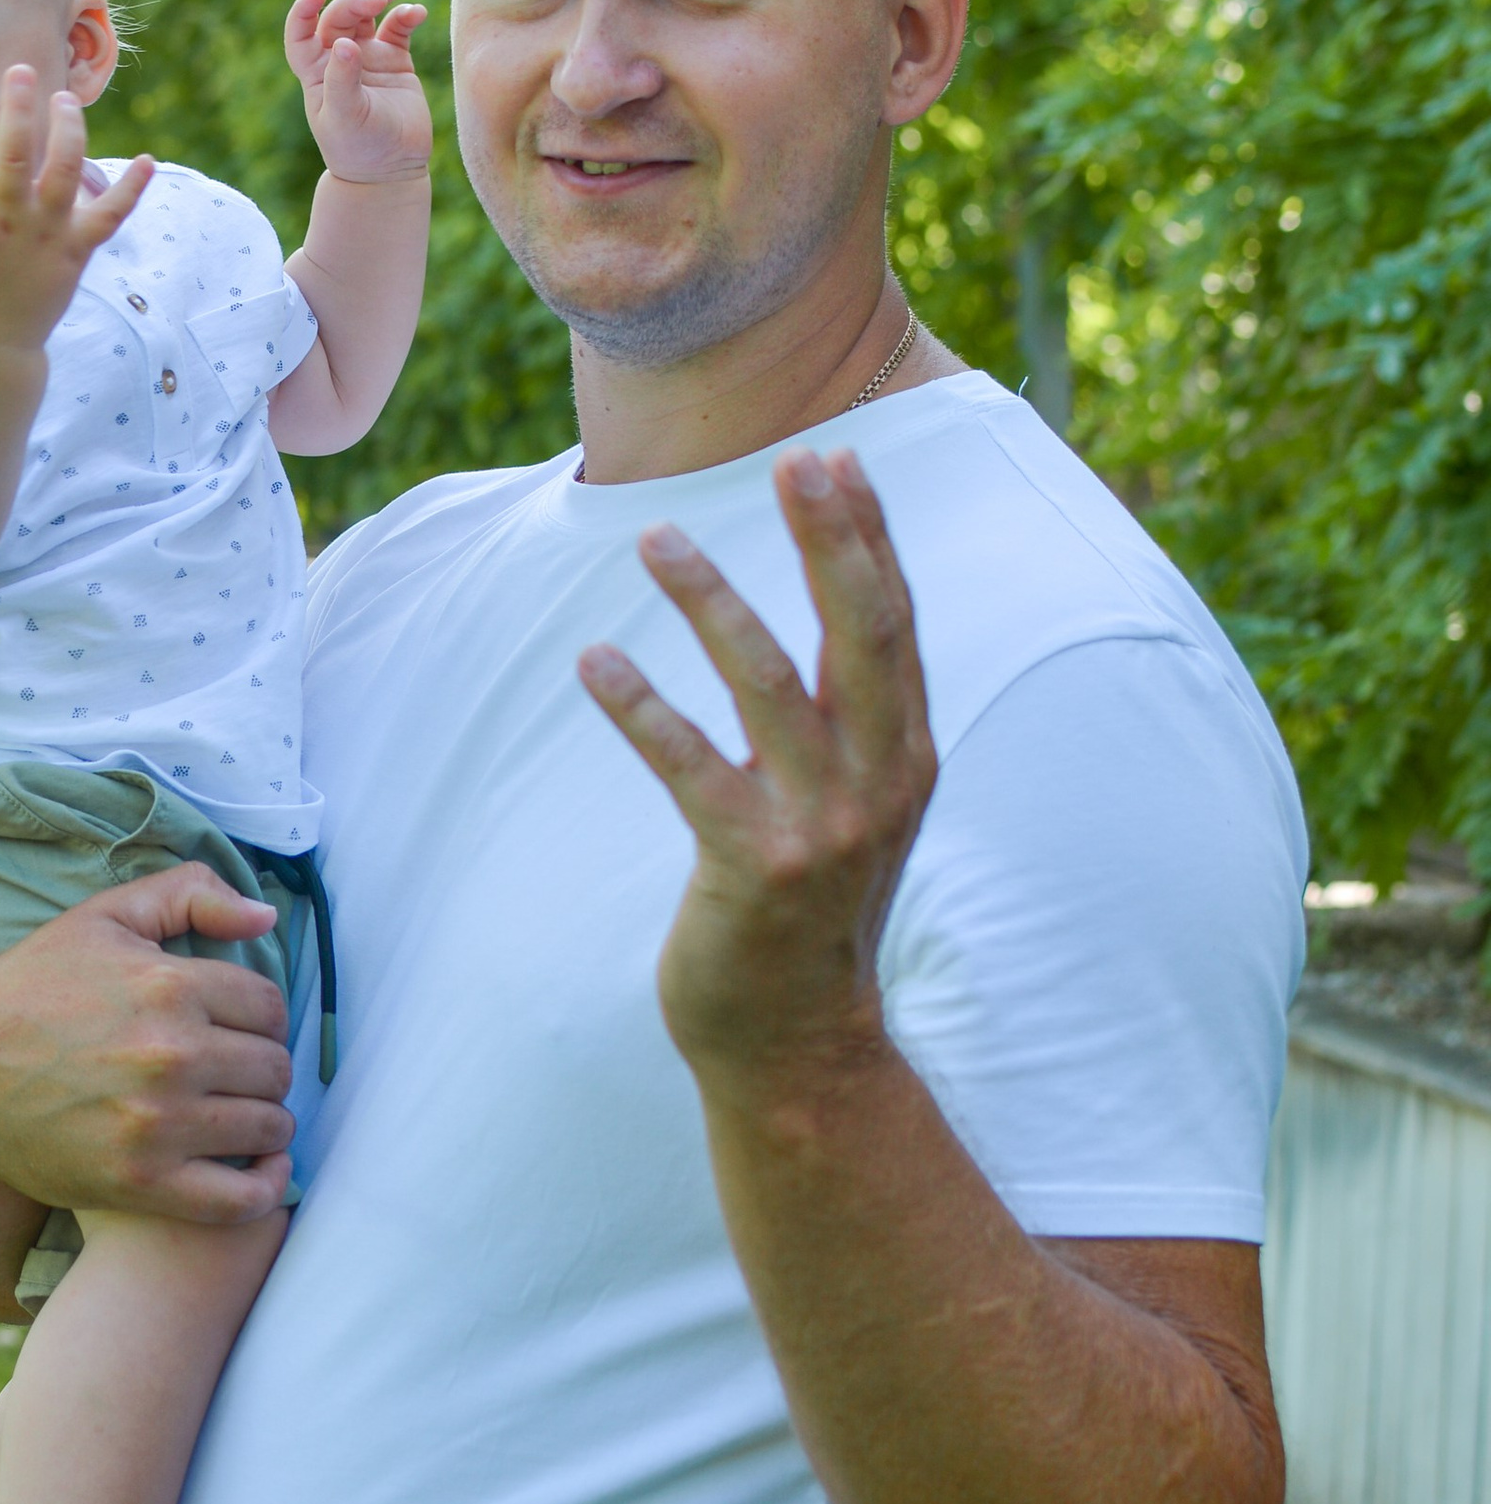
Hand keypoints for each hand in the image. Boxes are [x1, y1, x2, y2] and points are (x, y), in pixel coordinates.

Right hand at [0, 66, 152, 352]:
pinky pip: (110, 215)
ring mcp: (45, 233)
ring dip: (69, 128)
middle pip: (14, 150)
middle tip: (22, 72)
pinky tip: (149, 159)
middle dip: (18, 105)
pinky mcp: (76, 250)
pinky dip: (132, 188)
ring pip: (64, 168)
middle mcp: (7, 218)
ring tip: (64, 101)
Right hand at [0, 865, 295, 1232]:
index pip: (270, 1007)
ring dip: (266, 1123)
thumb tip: (266, 914)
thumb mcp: (102, 918)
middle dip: (263, 1069)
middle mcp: (171, 1054)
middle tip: (237, 1076)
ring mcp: (157, 1124)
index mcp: (169, 985)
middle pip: (275, 1068)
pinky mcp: (141, 1183)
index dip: (261, 1018)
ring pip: (268, 1127)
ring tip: (240, 1115)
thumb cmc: (29, 990)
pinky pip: (242, 1197)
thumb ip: (189, 895)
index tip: (238, 1030)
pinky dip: (266, 1186)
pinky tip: (261, 1169)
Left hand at [285, 0, 430, 185]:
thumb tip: (345, 43)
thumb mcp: (345, 117)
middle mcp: (339, 59)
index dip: (303, 10)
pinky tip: (416, 12)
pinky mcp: (396, 61)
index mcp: (316, 72)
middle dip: (354, 1)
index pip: (301, 33)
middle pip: (339, 17)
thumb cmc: (358, 148)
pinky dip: (406, 15)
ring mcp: (368, 57)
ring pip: (366, 15)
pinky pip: (399, 28)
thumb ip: (343, 80)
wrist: (392, 169)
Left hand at [576, 449, 934, 1092]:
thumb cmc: (809, 911)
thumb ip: (855, 721)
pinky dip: (641, 707)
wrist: (798, 1044)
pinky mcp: (751, 867)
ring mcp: (820, 827)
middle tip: (794, 461)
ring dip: (712, 601)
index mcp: (908, 757)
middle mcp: (879, 783)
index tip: (836, 459)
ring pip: (770, 685)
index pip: (895, 624)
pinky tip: (595, 661)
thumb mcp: (856, 807)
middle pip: (861, 634)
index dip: (870, 539)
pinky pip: (690, 766)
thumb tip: (840, 610)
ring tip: (656, 538)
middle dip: (829, 541)